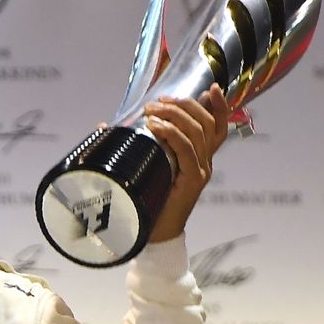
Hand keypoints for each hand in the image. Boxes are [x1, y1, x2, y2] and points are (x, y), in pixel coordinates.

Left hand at [144, 83, 229, 242]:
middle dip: (184, 105)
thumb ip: (132, 146)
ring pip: (196, 132)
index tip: (210, 87)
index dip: (219, 106)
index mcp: (199, 158)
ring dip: (173, 116)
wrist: (154, 235)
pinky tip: (154, 127)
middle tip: (158, 102)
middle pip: (206, 123)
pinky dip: (171, 134)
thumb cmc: (148, 200)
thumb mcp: (144, 166)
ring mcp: (201, 171)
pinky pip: (186, 150)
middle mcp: (205, 162)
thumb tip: (104, 125)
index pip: (218, 127)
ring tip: (152, 110)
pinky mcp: (193, 181)